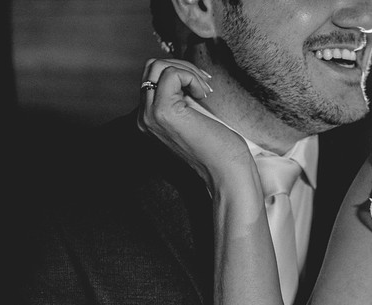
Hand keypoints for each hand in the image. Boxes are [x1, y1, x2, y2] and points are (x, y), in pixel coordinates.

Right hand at [136, 58, 255, 196]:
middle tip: (204, 83)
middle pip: (151, 68)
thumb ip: (180, 97)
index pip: (152, 78)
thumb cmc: (218, 147)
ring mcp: (151, 115)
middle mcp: (144, 117)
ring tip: (204, 89)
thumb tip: (181, 70)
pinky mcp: (164, 111)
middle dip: (181, 67)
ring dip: (186, 70)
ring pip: (157, 67)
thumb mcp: (193, 116)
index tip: (202, 86)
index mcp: (150, 119)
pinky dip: (191, 76)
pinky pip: (171, 74)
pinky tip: (203, 94)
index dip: (179, 74)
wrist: (227, 170)